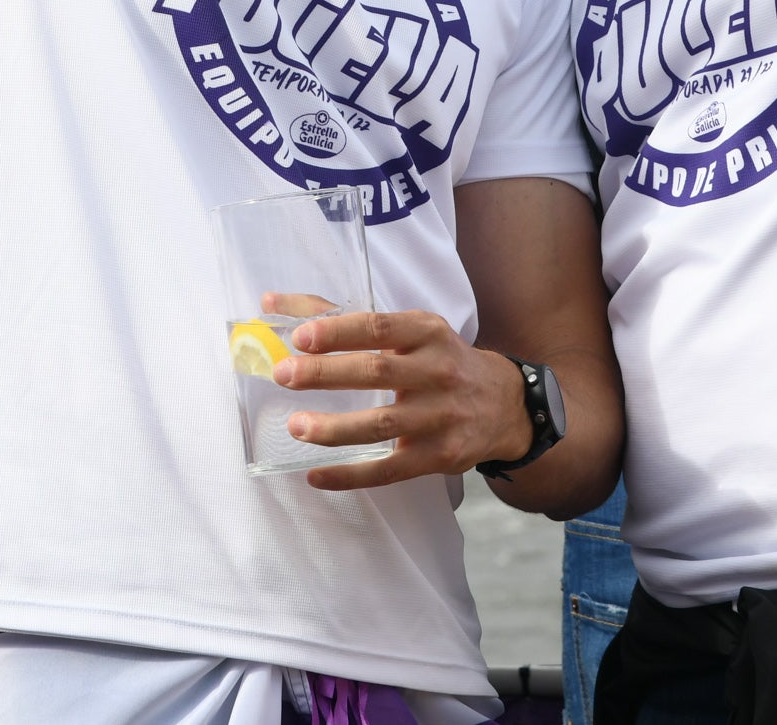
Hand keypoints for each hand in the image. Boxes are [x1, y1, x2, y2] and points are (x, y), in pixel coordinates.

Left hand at [275, 304, 529, 492]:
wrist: (503, 404)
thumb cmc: (438, 361)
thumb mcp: (408, 330)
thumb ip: (342, 317)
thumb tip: (273, 302)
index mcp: (427, 332)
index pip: (378, 327)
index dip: (338, 331)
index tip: (299, 337)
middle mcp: (438, 371)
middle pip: (376, 372)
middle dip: (326, 374)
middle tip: (284, 375)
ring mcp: (440, 416)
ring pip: (382, 424)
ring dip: (334, 428)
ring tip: (296, 426)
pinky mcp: (439, 456)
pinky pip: (390, 470)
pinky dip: (351, 474)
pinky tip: (317, 475)